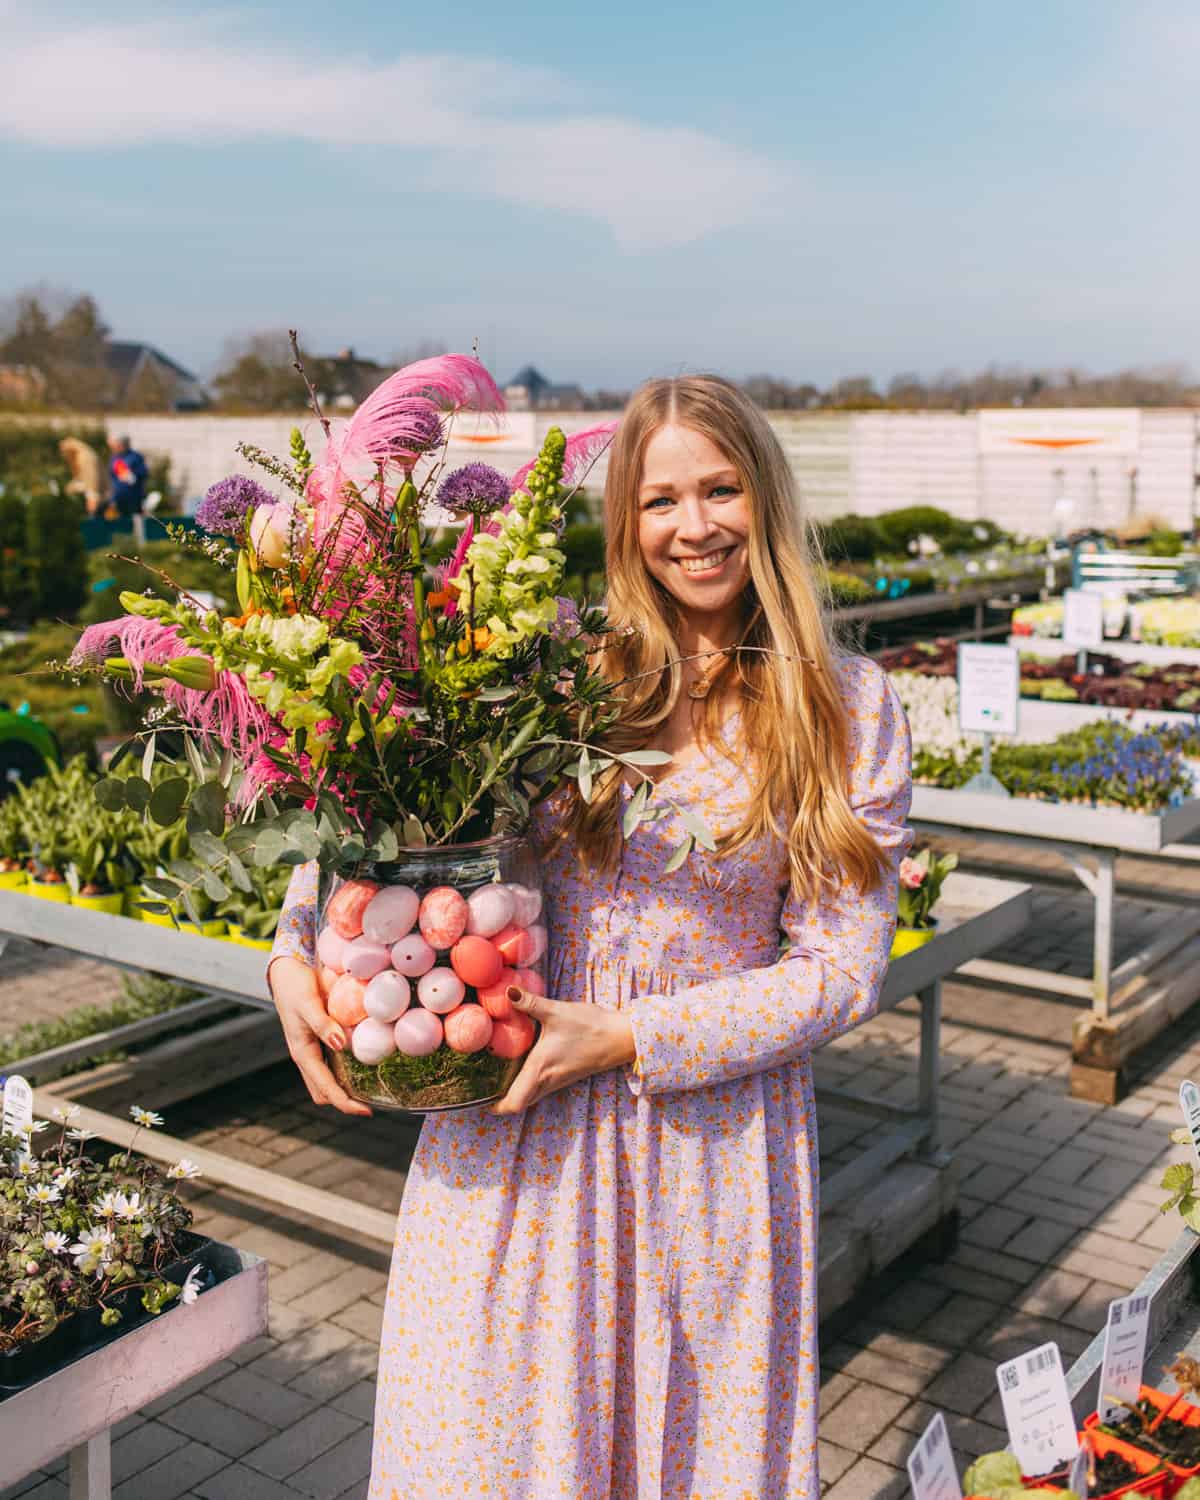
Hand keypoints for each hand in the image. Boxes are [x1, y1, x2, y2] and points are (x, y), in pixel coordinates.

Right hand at [267, 956, 371, 1116]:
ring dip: (346, 1088)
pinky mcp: (319, 1039)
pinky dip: (347, 1069)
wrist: (287, 971)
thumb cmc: (295, 987)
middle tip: (375, 1102)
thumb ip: (323, 1024)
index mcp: (302, 1053)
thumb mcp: (308, 1004)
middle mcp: (307, 1055)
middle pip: (325, 1091)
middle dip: (346, 1101)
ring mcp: (312, 1049)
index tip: (366, 1111)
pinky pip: (333, 1062)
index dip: (345, 1103)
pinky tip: (364, 1063)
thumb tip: (340, 1045)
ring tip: (373, 1089)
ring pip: (328, 1079)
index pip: (324, 1088)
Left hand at [491, 985, 635, 1114]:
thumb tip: (508, 992)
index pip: (513, 1103)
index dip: (494, 1107)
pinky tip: (522, 1065)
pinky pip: (540, 1088)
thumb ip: (530, 1003)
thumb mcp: (557, 1012)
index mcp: (539, 1069)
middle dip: (499, 1100)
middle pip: (518, 1103)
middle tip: (482, 1085)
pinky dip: (527, 1083)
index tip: (478, 1099)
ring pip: (530, 1096)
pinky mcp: (565, 1075)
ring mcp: (558, 1081)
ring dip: (514, 1091)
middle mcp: (547, 1081)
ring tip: (497, 1076)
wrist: (621, 1037)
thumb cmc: (590, 1027)